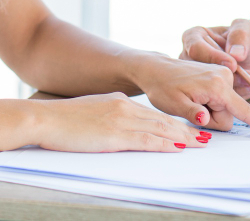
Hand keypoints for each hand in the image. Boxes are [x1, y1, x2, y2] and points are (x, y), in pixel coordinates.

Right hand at [28, 93, 209, 152]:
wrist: (45, 119)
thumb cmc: (63, 120)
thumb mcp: (93, 112)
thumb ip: (111, 117)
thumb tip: (123, 127)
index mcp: (119, 101)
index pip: (153, 113)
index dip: (174, 122)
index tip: (188, 129)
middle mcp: (124, 107)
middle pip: (162, 119)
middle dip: (185, 130)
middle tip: (204, 138)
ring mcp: (120, 119)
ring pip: (159, 128)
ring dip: (181, 137)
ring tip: (199, 144)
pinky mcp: (114, 134)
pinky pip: (145, 139)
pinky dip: (164, 144)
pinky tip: (177, 148)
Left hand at [135, 53, 249, 137]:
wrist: (155, 69)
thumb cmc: (162, 86)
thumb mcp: (174, 105)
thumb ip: (193, 113)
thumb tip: (206, 118)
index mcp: (216, 85)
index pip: (244, 111)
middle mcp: (224, 76)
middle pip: (229, 113)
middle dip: (212, 117)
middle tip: (191, 107)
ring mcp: (222, 74)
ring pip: (224, 107)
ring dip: (209, 109)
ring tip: (190, 99)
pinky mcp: (219, 74)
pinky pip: (220, 98)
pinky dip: (209, 102)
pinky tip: (193, 95)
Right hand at [180, 19, 249, 99]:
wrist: (249, 57)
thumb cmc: (242, 38)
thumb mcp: (244, 28)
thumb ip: (240, 34)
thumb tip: (235, 53)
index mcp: (193, 37)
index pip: (195, 49)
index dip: (214, 57)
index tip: (233, 64)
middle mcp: (190, 59)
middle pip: (199, 73)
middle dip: (226, 78)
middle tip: (247, 78)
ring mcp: (196, 78)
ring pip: (208, 89)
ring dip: (234, 88)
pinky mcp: (206, 94)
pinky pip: (217, 100)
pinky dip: (237, 95)